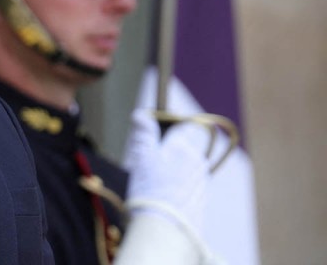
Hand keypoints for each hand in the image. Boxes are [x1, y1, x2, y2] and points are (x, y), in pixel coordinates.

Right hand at [122, 108, 210, 232]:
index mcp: (183, 146)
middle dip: (164, 154)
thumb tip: (142, 113)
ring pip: (183, 169)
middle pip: (179, 149)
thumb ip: (144, 133)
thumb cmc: (151, 189)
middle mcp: (197, 161)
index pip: (180, 126)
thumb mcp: (142, 156)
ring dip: (170, 172)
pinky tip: (161, 200)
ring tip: (150, 188)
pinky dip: (175, 189)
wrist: (166, 230)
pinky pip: (187, 187)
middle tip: (143, 168)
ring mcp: (201, 182)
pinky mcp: (201, 201)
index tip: (150, 137)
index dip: (165, 129)